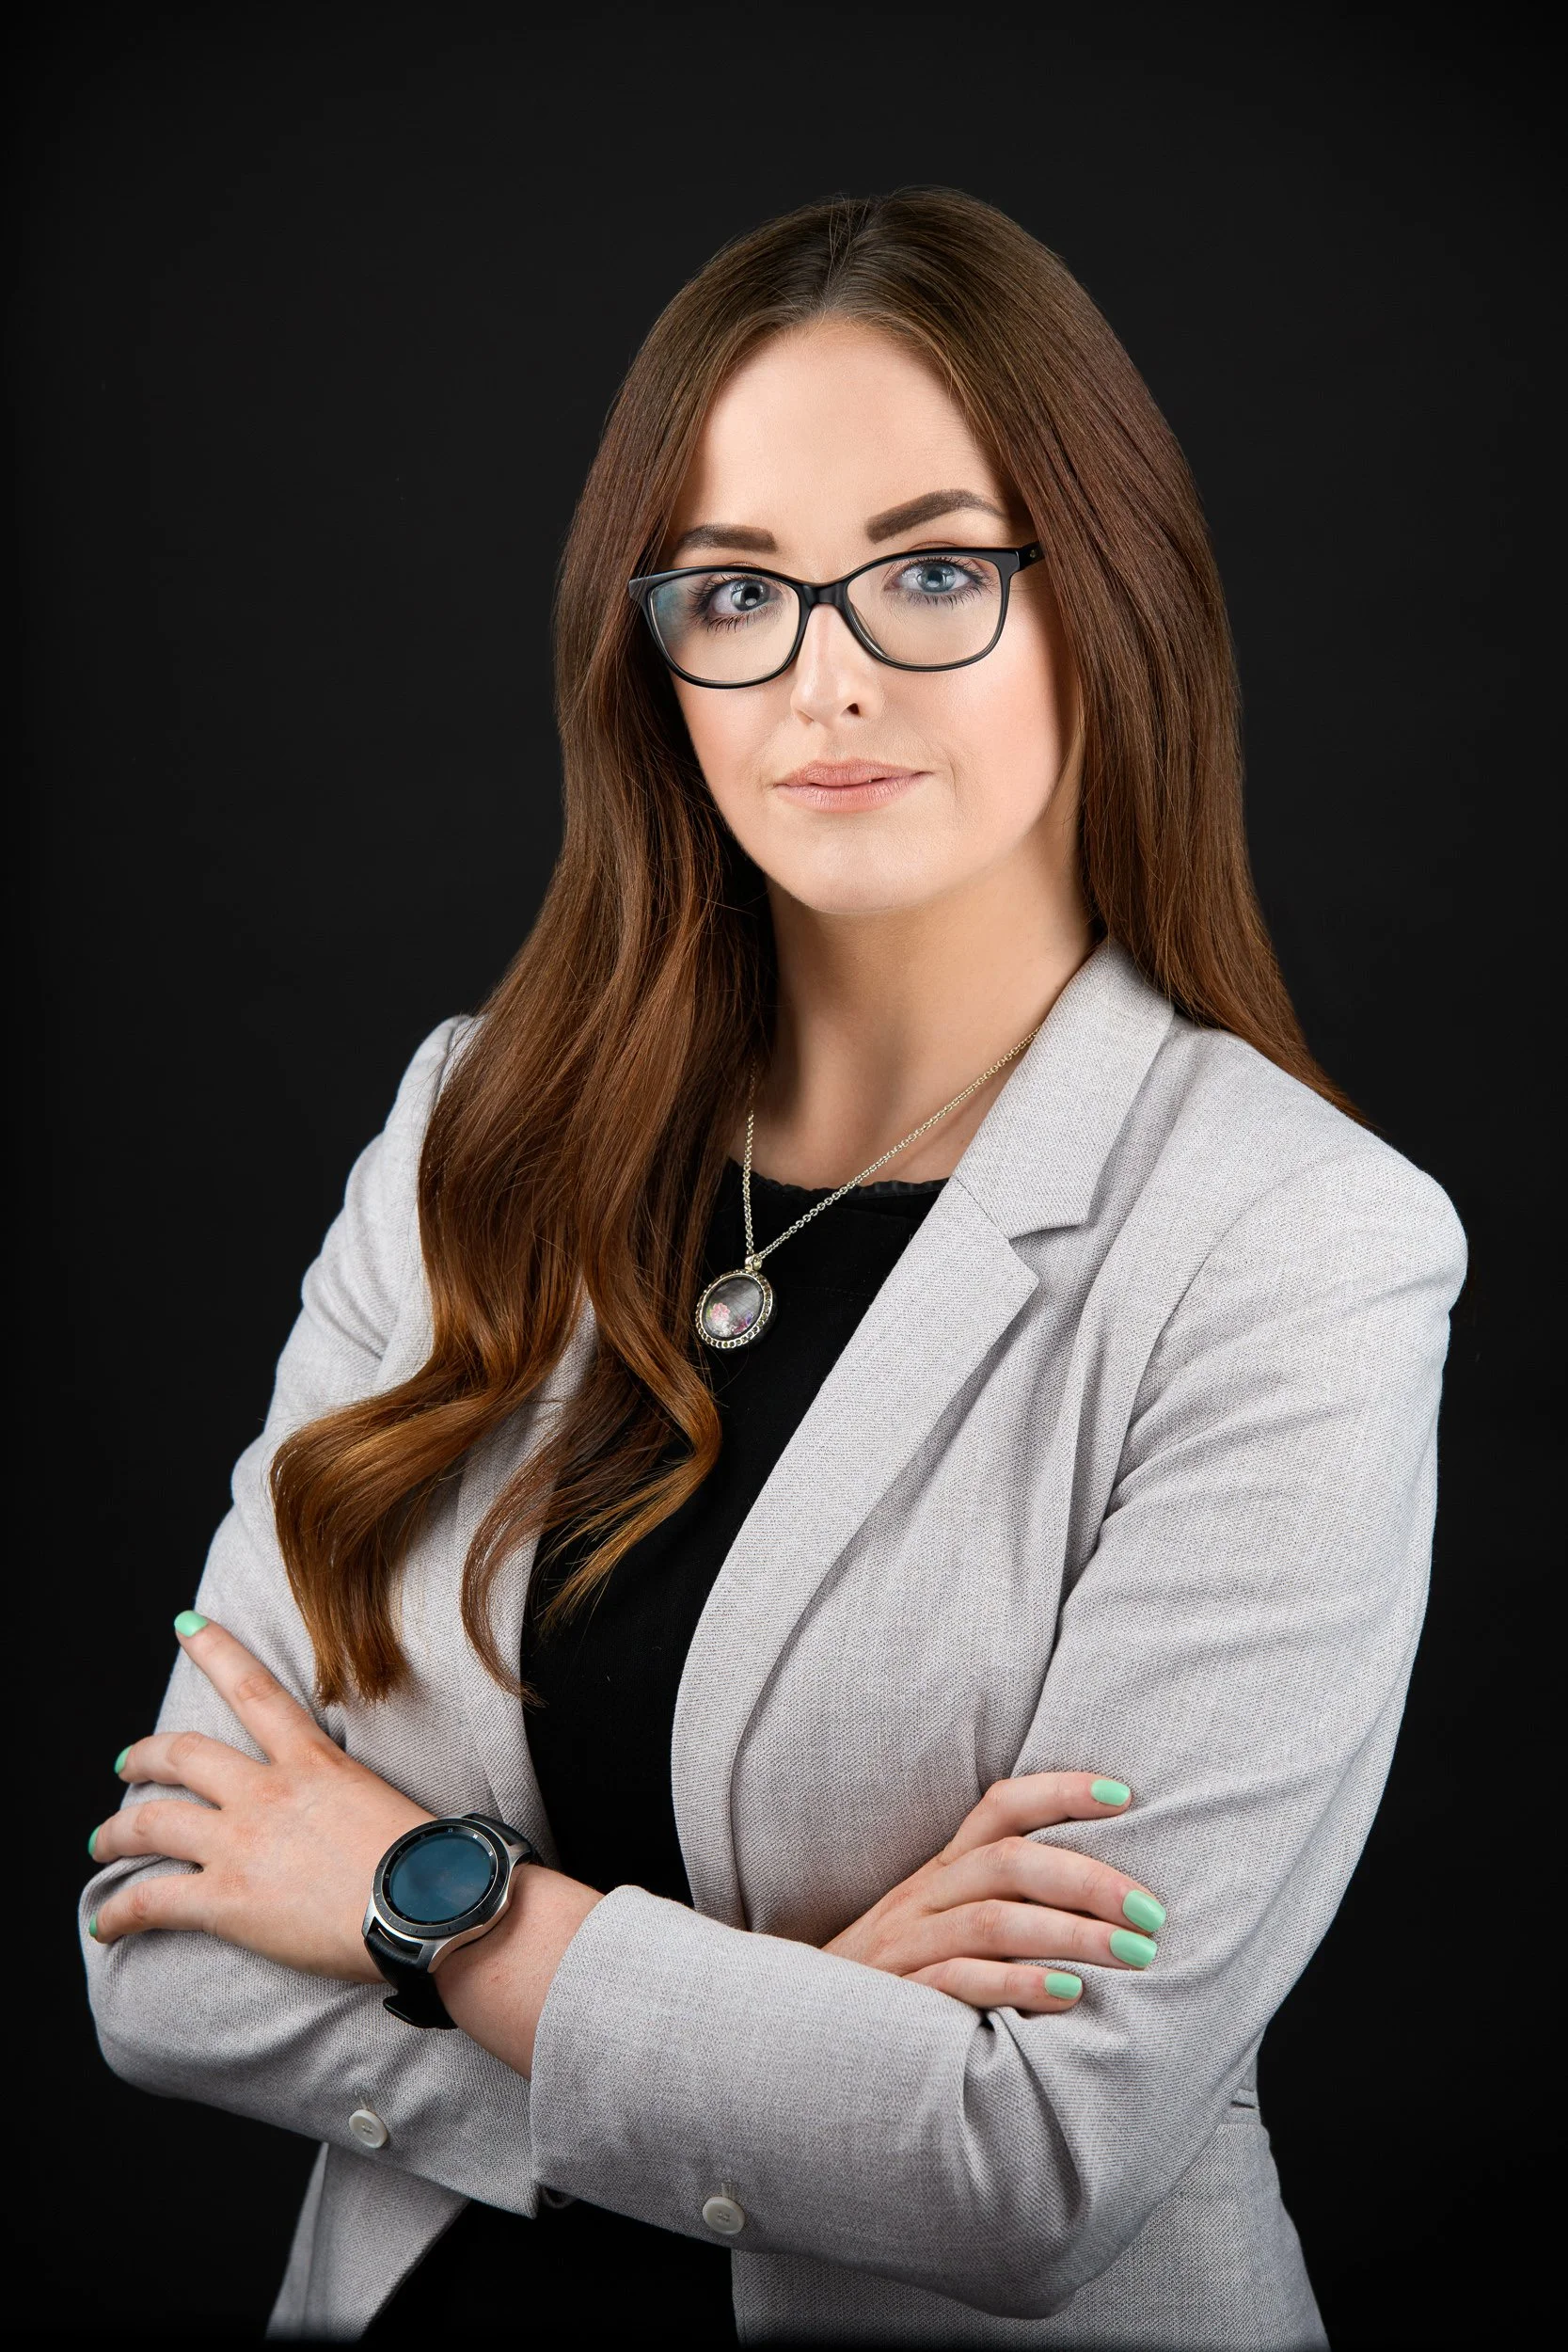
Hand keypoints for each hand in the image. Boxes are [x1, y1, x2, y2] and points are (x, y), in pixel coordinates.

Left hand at [88, 1614, 432, 1980]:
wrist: (431, 1908)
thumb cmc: (428, 1862)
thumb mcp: (384, 1801)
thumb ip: (346, 1797)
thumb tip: (343, 1817)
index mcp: (313, 1761)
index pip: (254, 1689)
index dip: (216, 1650)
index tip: (186, 1626)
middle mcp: (267, 1792)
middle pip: (184, 1755)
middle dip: (145, 1756)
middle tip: (126, 1764)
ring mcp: (243, 1844)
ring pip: (152, 1822)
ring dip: (115, 1832)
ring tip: (101, 1842)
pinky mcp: (228, 1899)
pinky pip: (151, 1899)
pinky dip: (120, 1912)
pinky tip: (105, 1924)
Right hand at [822, 1773, 1163, 2012]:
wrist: (811, 2022)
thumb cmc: (904, 1970)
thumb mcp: (945, 1919)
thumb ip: (1006, 1900)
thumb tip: (1107, 1895)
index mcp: (944, 1868)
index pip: (1001, 1807)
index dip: (1061, 1792)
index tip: (1125, 1796)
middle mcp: (927, 1895)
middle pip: (1010, 1862)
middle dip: (1089, 1879)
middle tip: (1151, 1911)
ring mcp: (909, 1943)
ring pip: (994, 1920)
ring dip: (1070, 1934)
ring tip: (1133, 1953)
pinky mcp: (901, 1995)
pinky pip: (960, 1981)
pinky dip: (1018, 1984)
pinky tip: (1069, 1995)